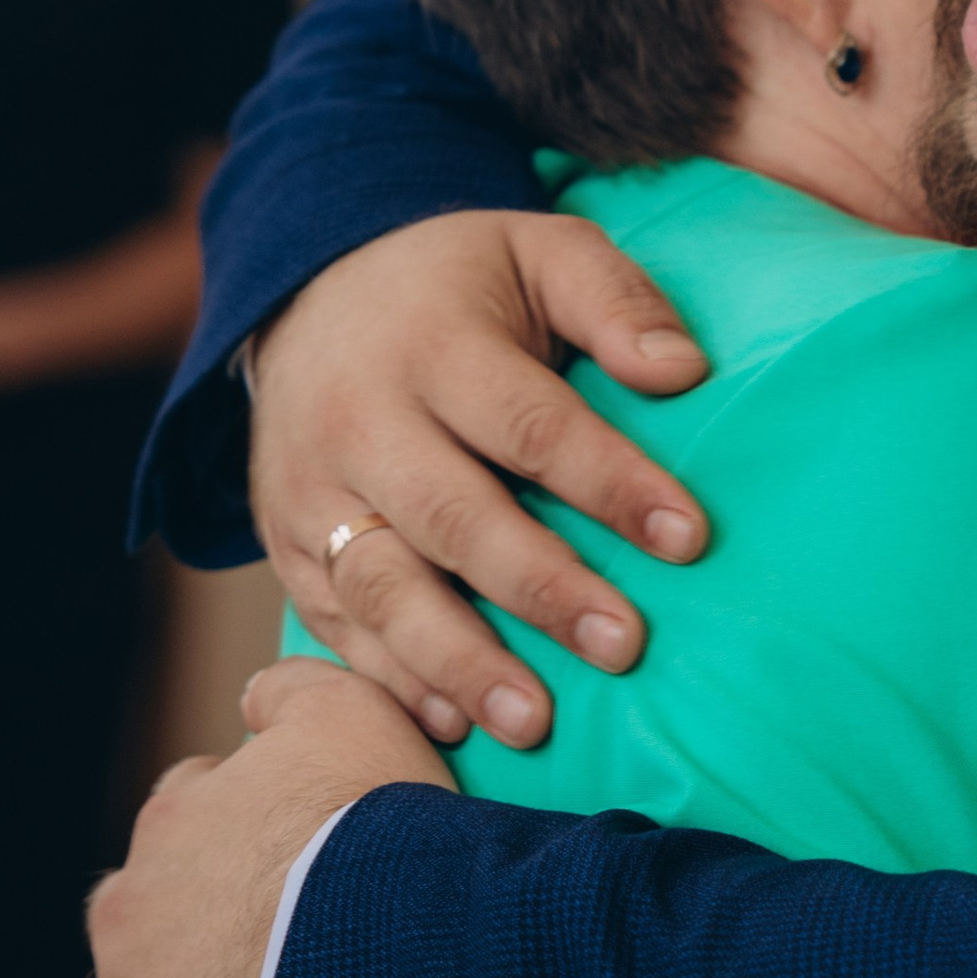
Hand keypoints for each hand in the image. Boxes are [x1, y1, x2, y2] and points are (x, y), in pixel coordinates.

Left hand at [77, 655, 450, 977]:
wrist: (401, 958)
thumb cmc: (381, 834)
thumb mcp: (353, 712)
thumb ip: (295, 689)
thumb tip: (260, 694)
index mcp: (173, 821)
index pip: (187, 811)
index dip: (246, 829)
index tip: (295, 852)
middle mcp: (131, 913)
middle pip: (142, 914)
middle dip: (191, 923)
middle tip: (274, 941)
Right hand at [250, 210, 710, 753]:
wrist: (307, 296)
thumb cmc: (459, 287)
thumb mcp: (538, 251)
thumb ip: (614, 300)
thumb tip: (685, 370)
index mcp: (432, 345)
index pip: (529, 423)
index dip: (608, 482)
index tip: (687, 538)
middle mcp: (359, 423)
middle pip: (454, 517)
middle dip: (540, 589)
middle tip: (623, 647)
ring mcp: (313, 493)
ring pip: (384, 588)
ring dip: (460, 662)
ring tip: (535, 722)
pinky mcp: (289, 549)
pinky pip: (337, 626)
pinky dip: (392, 682)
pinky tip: (453, 726)